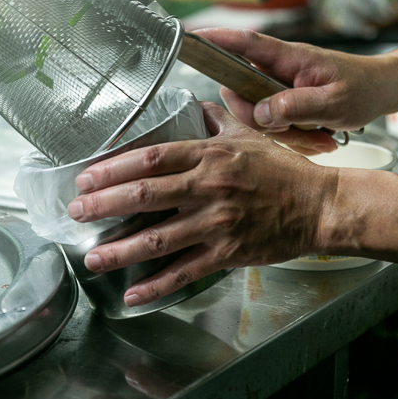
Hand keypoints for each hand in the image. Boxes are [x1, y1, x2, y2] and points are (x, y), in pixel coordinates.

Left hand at [68, 103, 337, 306]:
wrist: (321, 206)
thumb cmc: (285, 171)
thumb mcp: (249, 136)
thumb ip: (217, 121)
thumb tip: (195, 105)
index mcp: (210, 155)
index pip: (151, 158)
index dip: (114, 168)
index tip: (86, 177)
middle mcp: (209, 187)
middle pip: (145, 196)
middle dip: (104, 205)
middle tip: (75, 212)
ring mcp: (218, 223)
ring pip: (159, 238)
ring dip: (120, 250)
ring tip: (91, 257)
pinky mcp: (229, 252)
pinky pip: (185, 271)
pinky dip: (156, 285)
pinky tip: (131, 293)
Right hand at [196, 29, 397, 154]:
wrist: (385, 91)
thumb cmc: (364, 88)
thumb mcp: (333, 102)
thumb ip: (295, 107)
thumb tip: (260, 113)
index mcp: (289, 58)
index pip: (245, 43)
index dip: (217, 40)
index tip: (192, 38)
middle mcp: (279, 70)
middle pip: (243, 94)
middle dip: (264, 122)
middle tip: (295, 132)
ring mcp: (281, 88)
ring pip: (259, 117)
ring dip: (287, 135)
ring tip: (319, 137)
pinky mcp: (287, 104)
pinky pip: (275, 127)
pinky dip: (295, 139)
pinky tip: (319, 139)